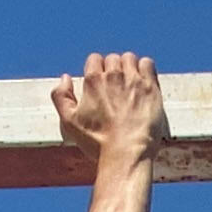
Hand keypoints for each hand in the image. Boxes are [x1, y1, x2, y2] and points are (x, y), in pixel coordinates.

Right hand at [54, 51, 171, 165]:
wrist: (126, 153)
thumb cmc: (98, 142)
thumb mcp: (69, 122)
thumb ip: (61, 97)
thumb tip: (64, 78)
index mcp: (93, 80)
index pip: (94, 59)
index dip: (96, 69)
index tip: (100, 83)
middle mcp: (114, 75)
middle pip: (112, 58)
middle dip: (113, 69)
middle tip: (115, 87)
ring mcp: (134, 80)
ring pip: (130, 58)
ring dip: (129, 67)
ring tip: (130, 84)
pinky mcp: (151, 87)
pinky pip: (148, 64)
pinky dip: (145, 69)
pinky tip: (143, 83)